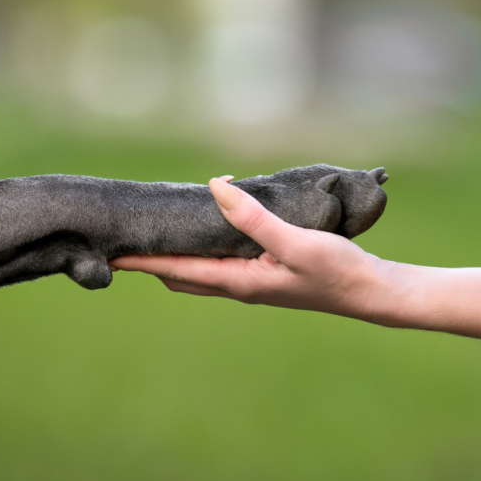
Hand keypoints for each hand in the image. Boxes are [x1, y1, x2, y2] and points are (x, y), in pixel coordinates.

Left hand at [110, 176, 383, 319]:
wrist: (370, 291)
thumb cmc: (337, 270)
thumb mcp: (296, 242)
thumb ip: (253, 218)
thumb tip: (213, 189)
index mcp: (238, 281)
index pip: (176, 269)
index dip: (143, 260)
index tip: (111, 251)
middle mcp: (239, 285)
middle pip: (181, 274)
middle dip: (152, 260)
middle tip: (128, 240)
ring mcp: (252, 281)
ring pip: (200, 269)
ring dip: (175, 255)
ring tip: (159, 233)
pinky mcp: (265, 273)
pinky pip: (221, 261)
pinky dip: (203, 247)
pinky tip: (211, 226)